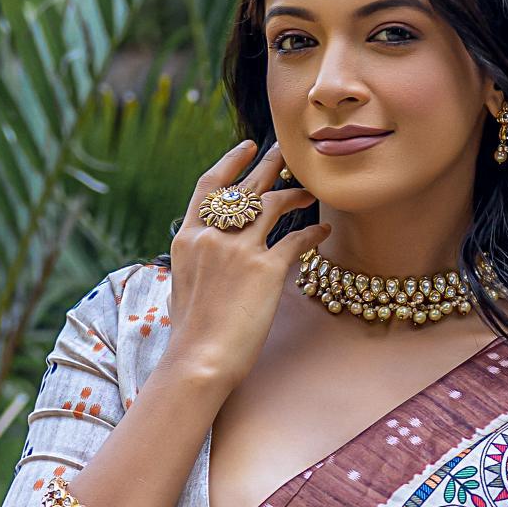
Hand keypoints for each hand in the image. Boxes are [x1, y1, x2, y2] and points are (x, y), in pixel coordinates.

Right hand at [162, 138, 320, 392]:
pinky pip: (297, 239)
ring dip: (296, 194)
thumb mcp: (183, 284)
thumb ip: (198, 258)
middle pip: (246, 186)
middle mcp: (213, 236)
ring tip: (311, 191)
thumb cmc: (191, 332)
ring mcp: (240, 250)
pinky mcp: (266, 269)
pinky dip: (313, 231)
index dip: (231, 161)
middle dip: (270, 164)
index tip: (248, 147)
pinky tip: (323, 229)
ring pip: (274, 204)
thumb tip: (211, 251)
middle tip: (288, 152)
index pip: (210, 185)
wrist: (199, 359)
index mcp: (189, 237)